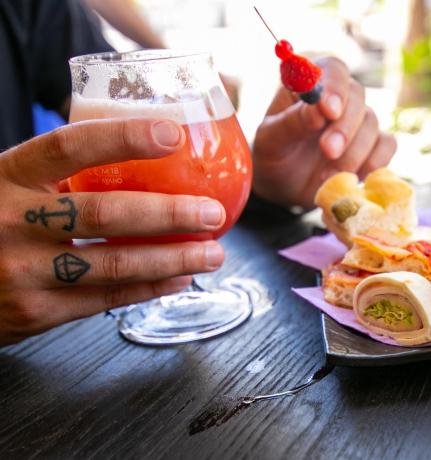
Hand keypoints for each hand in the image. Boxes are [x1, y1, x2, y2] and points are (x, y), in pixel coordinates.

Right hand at [0, 119, 227, 344]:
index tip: (172, 134)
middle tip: (211, 212)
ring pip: (113, 265)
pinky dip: (149, 289)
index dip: (123, 138)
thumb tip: (143, 151)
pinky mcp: (33, 312)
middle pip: (104, 214)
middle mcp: (11, 221)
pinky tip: (178, 278)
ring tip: (212, 253)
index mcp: (7, 175)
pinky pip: (104, 300)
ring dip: (173, 259)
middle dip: (169, 214)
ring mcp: (21, 271)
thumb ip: (58, 175)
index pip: (69, 146)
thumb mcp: (9, 185)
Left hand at [251, 57, 396, 208]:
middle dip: (344, 127)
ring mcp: (358, 121)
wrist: (284, 187)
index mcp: (310, 84)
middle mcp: (339, 97)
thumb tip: (319, 111)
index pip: (332, 70)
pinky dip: (372, 163)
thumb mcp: (271, 140)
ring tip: (325, 176)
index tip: (328, 111)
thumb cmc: (274, 155)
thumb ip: (292, 122)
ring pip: (372, 124)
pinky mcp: (373, 145)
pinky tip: (349, 179)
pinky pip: (386, 146)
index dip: (334, 87)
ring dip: (352, 153)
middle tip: (328, 151)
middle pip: (357, 96)